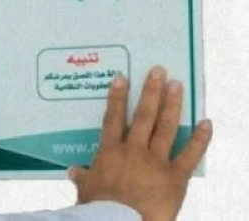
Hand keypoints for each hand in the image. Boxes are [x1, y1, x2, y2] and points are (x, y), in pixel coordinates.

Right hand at [69, 66, 211, 220]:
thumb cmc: (100, 207)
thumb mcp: (86, 189)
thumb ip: (82, 177)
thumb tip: (74, 171)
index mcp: (110, 152)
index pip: (113, 119)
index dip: (117, 97)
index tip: (122, 78)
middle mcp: (134, 150)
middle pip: (144, 116)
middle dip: (151, 92)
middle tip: (159, 72)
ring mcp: (156, 161)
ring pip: (165, 127)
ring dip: (172, 105)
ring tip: (177, 86)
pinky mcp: (176, 176)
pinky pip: (190, 154)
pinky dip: (199, 138)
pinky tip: (206, 123)